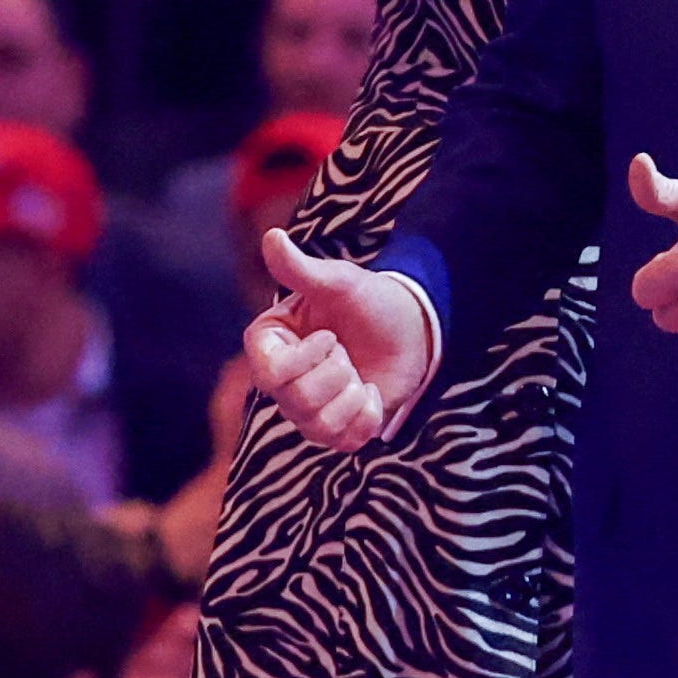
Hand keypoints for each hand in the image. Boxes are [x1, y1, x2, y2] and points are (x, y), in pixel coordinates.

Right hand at [240, 228, 434, 451]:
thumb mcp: (339, 282)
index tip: (330, 335)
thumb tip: (272, 236)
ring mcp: (305, 409)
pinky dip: (366, 417)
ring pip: (317, 425)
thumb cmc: (370, 301)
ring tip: (360, 373)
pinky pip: (343, 442)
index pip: (267, 371)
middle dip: (336, 373)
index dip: (302, 360)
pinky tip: (373, 394)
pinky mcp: (334, 430)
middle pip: (294, 400)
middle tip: (348, 351)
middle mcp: (280, 380)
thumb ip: (302, 269)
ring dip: (351, 396)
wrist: (410, 330)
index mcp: (271, 343)